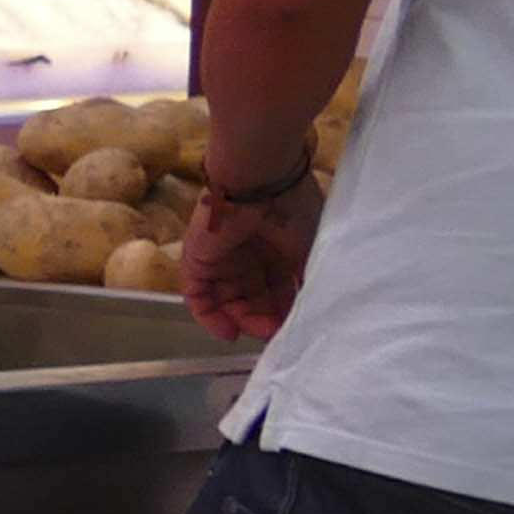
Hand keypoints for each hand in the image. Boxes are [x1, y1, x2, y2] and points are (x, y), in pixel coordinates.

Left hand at [180, 180, 319, 342]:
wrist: (260, 179)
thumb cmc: (293, 208)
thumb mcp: (312, 248)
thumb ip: (309, 278)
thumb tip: (316, 308)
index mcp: (277, 250)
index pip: (278, 291)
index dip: (286, 312)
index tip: (298, 327)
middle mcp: (249, 256)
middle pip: (253, 299)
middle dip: (266, 320)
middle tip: (278, 334)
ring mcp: (222, 258)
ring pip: (227, 301)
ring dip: (243, 321)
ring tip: (259, 333)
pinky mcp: (197, 259)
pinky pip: (198, 295)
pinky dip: (210, 318)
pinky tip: (229, 333)